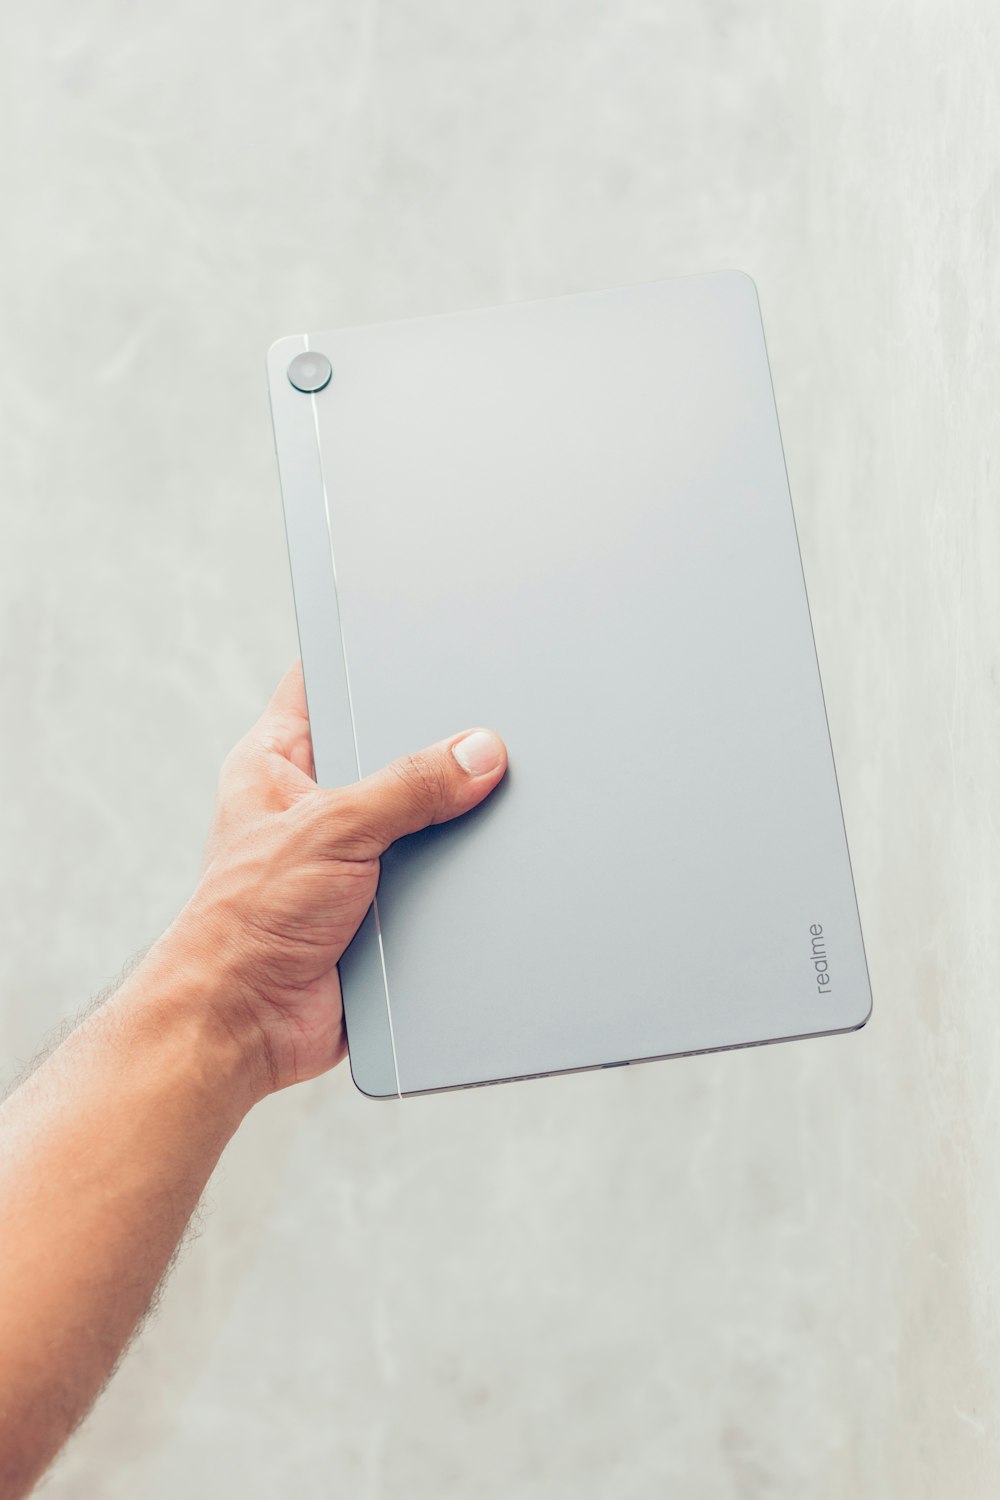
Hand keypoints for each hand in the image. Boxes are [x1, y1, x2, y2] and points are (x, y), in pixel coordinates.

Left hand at [162, 662, 506, 1098]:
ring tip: (502, 793)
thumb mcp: (331, 829)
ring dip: (452, 821)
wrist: (244, 1026)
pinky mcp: (380, 909)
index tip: (423, 637)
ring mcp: (350, 857)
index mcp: (279, 763)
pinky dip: (459, 877)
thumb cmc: (247, 922)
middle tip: (489, 722)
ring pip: (420, 818)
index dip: (365, 658)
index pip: (321, 685)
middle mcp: (315, 804)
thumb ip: (407, 787)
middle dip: (436, 746)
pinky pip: (434, 877)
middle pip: (390, 752)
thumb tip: (479, 751)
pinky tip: (494, 863)